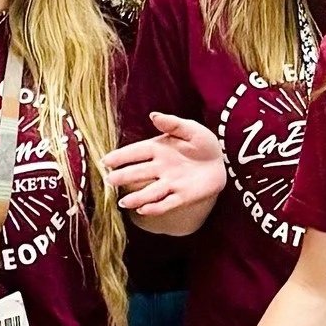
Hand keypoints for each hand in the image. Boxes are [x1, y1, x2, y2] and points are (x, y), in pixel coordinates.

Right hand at [103, 114, 225, 218]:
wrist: (220, 162)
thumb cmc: (201, 144)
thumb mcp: (190, 129)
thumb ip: (172, 123)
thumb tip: (153, 115)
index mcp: (158, 149)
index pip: (135, 152)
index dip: (120, 156)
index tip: (105, 161)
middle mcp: (160, 168)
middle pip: (138, 172)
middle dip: (123, 177)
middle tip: (109, 181)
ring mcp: (171, 183)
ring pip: (150, 191)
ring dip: (137, 197)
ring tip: (124, 202)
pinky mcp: (182, 196)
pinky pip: (167, 203)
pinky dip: (156, 207)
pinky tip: (144, 210)